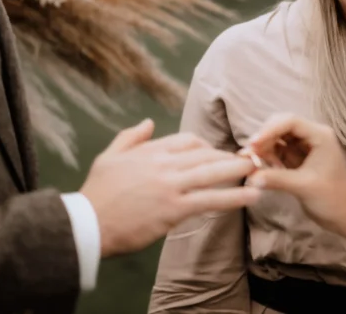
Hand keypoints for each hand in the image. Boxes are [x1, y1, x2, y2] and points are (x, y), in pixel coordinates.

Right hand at [80, 119, 258, 257]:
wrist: (86, 224)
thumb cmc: (96, 193)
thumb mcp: (109, 156)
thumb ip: (131, 137)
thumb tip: (148, 122)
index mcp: (150, 150)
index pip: (188, 141)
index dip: (207, 147)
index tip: (218, 154)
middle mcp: (163, 164)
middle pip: (205, 154)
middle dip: (229, 157)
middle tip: (249, 160)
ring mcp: (170, 185)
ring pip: (212, 173)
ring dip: (239, 171)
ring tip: (259, 170)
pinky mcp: (174, 208)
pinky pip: (210, 199)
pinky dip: (234, 197)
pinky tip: (251, 196)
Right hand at [245, 113, 345, 231]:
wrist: (345, 215)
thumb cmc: (332, 198)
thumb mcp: (303, 187)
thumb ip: (277, 178)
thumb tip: (251, 176)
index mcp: (320, 135)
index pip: (290, 121)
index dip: (269, 129)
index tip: (253, 144)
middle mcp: (312, 136)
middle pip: (281, 125)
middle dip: (264, 138)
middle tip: (249, 154)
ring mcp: (304, 147)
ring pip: (277, 138)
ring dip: (264, 148)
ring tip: (254, 163)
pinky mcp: (297, 159)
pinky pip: (278, 151)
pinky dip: (267, 157)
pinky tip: (261, 169)